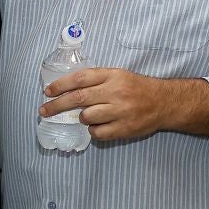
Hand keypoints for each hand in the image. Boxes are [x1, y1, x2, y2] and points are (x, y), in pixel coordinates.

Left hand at [43, 68, 208, 141]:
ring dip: (82, 117)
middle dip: (57, 106)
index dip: (60, 85)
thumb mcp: (117, 75)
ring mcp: (121, 111)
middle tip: (44, 111)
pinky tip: (100, 125)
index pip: (80, 79)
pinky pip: (98, 132)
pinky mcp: (125, 128)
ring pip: (87, 117)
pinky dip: (94, 130)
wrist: (164, 102)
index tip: (47, 92)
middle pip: (78, 99)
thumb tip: (64, 88)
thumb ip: (95, 79)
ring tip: (88, 115)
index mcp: (112, 76)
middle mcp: (116, 92)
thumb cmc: (136, 88)